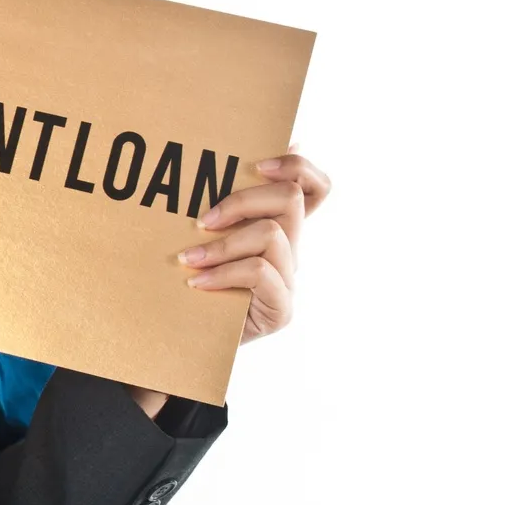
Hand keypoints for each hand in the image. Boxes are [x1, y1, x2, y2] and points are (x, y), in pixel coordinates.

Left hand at [177, 147, 331, 343]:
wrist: (192, 340)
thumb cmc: (198, 280)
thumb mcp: (207, 236)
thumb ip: (221, 204)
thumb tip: (230, 164)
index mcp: (280, 228)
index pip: (316, 188)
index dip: (297, 167)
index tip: (257, 164)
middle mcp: (292, 250)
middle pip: (291, 198)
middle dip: (241, 200)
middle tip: (203, 220)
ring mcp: (290, 279)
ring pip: (272, 233)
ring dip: (224, 243)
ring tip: (189, 259)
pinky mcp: (281, 308)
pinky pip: (259, 271)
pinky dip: (223, 272)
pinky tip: (196, 282)